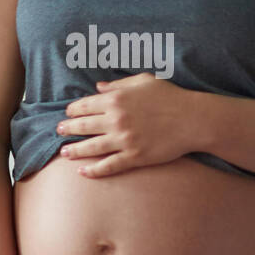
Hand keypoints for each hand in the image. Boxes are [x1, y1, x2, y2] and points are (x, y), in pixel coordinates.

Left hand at [59, 74, 197, 176]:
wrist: (195, 119)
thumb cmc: (171, 97)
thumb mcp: (145, 82)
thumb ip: (119, 84)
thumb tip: (98, 87)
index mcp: (117, 99)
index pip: (84, 105)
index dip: (72, 110)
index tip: (67, 113)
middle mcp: (116, 119)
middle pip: (82, 126)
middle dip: (67, 128)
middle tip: (59, 131)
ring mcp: (124, 140)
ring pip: (90, 147)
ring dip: (73, 150)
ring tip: (64, 152)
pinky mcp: (134, 156)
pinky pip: (108, 166)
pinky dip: (93, 171)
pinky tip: (82, 172)